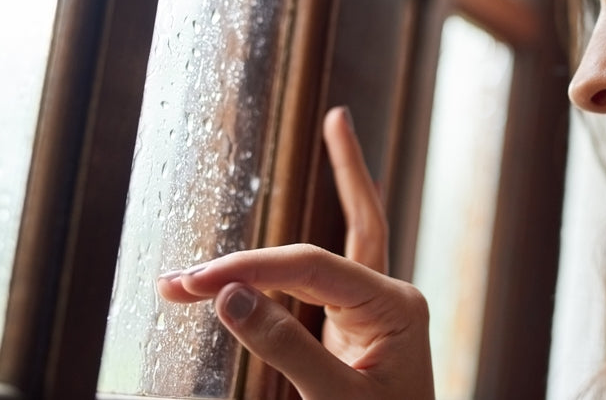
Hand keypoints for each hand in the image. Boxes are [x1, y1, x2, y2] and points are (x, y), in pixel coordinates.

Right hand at [157, 107, 432, 398]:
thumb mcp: (338, 398)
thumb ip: (288, 347)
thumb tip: (228, 294)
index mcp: (397, 304)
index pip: (312, 268)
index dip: (251, 269)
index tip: (194, 284)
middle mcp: (386, 295)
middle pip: (309, 259)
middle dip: (245, 261)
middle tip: (176, 278)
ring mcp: (369, 308)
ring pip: (308, 266)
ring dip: (251, 268)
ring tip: (188, 278)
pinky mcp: (351, 324)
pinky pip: (315, 280)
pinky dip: (277, 271)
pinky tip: (259, 253)